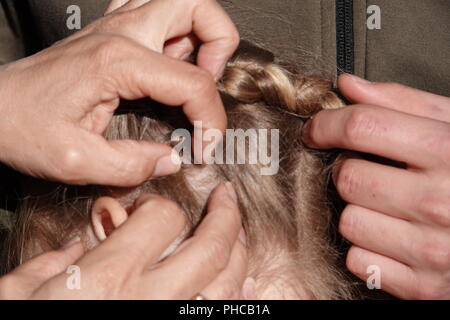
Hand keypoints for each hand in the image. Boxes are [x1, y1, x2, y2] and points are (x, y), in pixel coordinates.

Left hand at [0, 0, 238, 185]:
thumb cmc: (21, 127)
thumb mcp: (75, 161)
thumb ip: (131, 166)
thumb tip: (172, 160)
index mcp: (119, 62)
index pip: (193, 83)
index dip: (211, 120)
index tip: (205, 148)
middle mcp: (122, 34)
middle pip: (198, 8)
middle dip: (221, 45)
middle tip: (210, 84)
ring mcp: (115, 27)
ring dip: (201, 30)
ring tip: (197, 69)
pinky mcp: (109, 33)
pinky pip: (153, 8)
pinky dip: (174, 28)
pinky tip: (168, 58)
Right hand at [0, 183, 247, 298]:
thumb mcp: (16, 296)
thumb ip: (47, 264)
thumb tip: (71, 249)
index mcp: (109, 279)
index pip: (162, 219)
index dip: (159, 204)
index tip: (151, 208)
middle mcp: (150, 300)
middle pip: (210, 247)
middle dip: (225, 215)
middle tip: (226, 198)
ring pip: (226, 283)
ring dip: (238, 251)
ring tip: (237, 233)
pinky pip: (222, 316)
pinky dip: (240, 297)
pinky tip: (245, 282)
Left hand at [302, 74, 449, 298]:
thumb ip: (402, 103)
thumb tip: (350, 86)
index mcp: (448, 152)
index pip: (363, 127)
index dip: (327, 124)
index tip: (317, 129)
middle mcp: (441, 202)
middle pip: (348, 177)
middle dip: (349, 171)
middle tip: (372, 172)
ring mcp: (433, 248)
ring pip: (348, 221)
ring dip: (359, 212)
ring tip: (389, 208)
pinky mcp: (424, 286)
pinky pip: (359, 260)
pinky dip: (367, 250)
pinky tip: (394, 238)